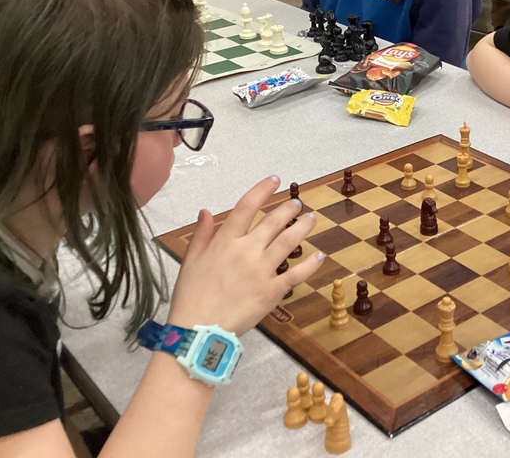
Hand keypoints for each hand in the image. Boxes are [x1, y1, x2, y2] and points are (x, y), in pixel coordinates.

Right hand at [166, 177, 321, 335]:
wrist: (198, 330)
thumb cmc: (191, 296)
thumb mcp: (190, 261)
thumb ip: (202, 235)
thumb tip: (206, 211)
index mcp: (225, 242)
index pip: (246, 206)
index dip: (262, 190)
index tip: (274, 180)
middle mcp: (246, 251)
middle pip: (273, 222)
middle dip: (288, 209)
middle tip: (297, 203)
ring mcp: (261, 270)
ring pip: (288, 242)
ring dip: (303, 227)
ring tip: (311, 219)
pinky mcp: (272, 291)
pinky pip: (296, 274)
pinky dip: (310, 264)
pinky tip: (319, 256)